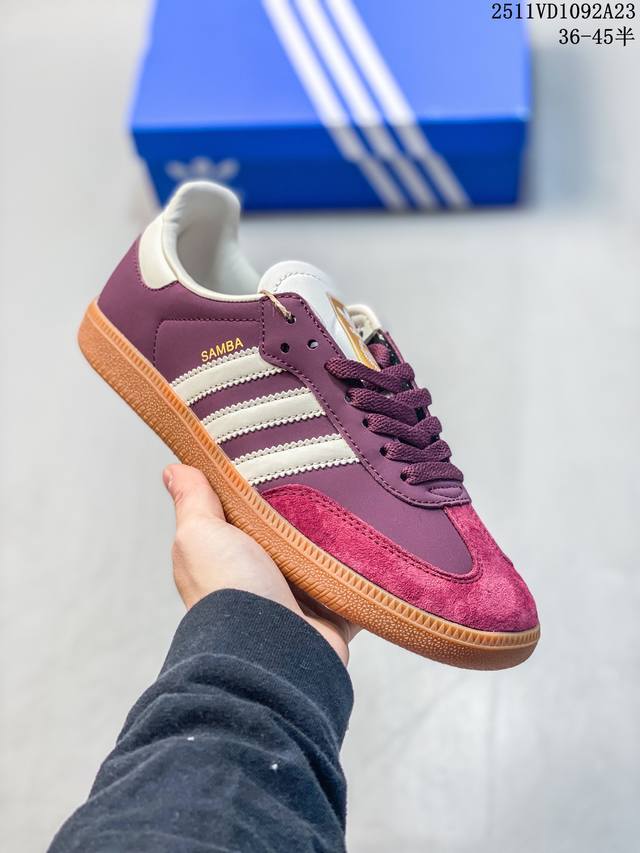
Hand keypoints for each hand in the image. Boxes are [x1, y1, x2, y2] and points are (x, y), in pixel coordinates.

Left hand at [163, 464, 358, 665]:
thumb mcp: (199, 533)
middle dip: (307, 509)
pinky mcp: (334, 614)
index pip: (245, 514)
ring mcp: (299, 598)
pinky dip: (369, 571)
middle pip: (290, 532)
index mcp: (228, 556)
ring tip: (361, 496)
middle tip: (330, 469)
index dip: (258, 487)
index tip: (278, 453)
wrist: (271, 651)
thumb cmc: (228, 589)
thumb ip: (193, 501)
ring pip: (326, 556)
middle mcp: (262, 578)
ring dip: (340, 538)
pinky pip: (358, 585)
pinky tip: (381, 541)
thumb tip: (172, 469)